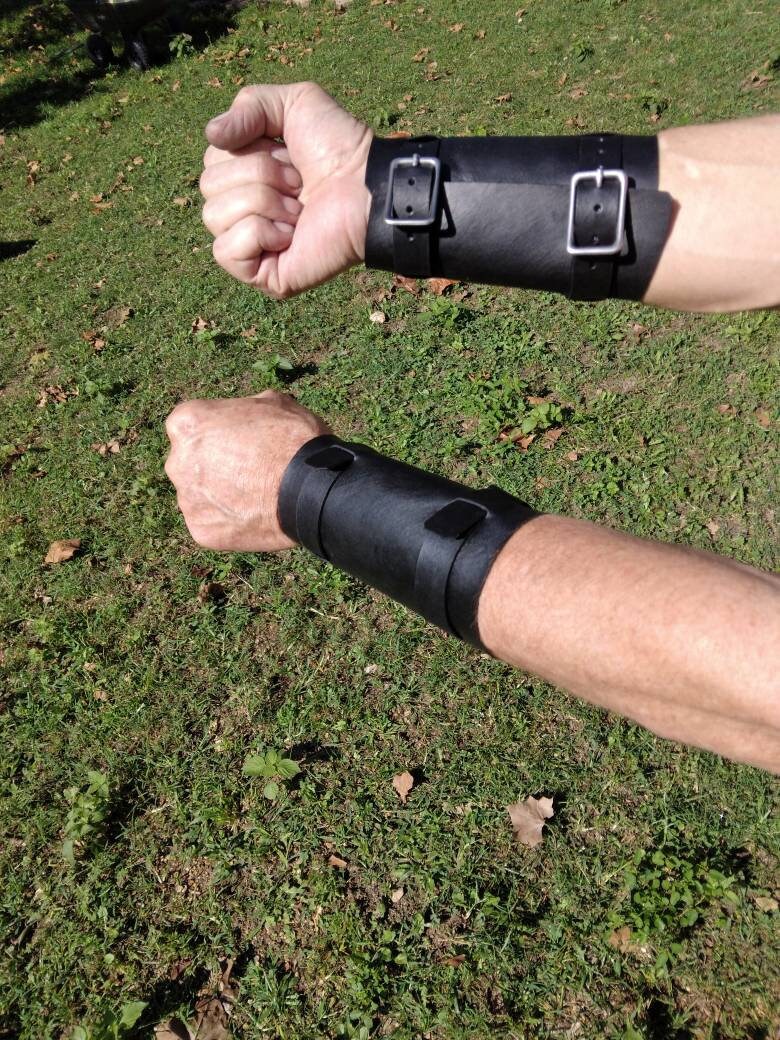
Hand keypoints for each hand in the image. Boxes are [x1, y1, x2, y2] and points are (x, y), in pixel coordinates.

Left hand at [164, 390, 329, 550]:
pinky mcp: (200, 530)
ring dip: (219, 495)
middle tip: (247, 470)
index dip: (215, 432)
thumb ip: (245, 409)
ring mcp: (187, 499)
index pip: (189, 425)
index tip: (236, 440)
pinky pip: (211, 523)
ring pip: (199, 495)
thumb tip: (248, 418)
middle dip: (212, 465)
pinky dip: (228, 521)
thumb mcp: (272, 402)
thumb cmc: (292, 439)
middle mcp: (177, 461)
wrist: (309, 488)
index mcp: (186, 423)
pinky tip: (253, 515)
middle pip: (189, 462)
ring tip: (254, 496)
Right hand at [200, 81, 372, 298]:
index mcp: (245, 175)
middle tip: (298, 184)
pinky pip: (225, 251)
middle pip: (208, 185)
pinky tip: (290, 235)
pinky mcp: (261, 275)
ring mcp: (251, 247)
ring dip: (263, 202)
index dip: (249, 151)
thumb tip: (211, 135)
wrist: (366, 187)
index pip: (211, 159)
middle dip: (259, 175)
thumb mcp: (293, 104)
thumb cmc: (338, 148)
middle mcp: (243, 211)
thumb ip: (248, 105)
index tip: (289, 156)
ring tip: (299, 209)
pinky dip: (259, 234)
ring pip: (213, 216)